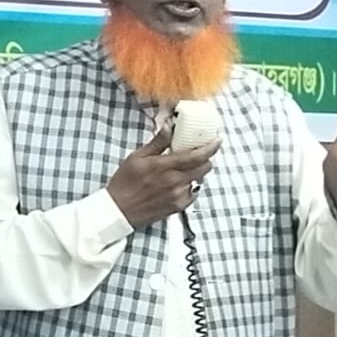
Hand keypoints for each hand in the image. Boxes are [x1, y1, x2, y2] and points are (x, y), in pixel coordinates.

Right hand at [106, 127, 220, 228]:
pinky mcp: (178, 207)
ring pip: (200, 180)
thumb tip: (170, 126)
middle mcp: (175, 181)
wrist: (119, 210)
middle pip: (204, 168)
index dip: (211, 147)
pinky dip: (191, 185)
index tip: (217, 140)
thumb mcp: (137, 157)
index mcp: (164, 166)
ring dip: (198, 171)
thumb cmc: (125, 182)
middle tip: (201, 153)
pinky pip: (193, 193)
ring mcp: (178, 196)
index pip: (196, 155)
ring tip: (187, 168)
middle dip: (206, 158)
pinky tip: (179, 183)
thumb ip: (157, 142)